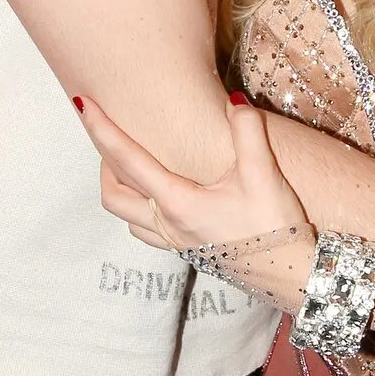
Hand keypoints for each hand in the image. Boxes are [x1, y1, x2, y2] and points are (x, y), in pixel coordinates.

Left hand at [78, 91, 308, 255]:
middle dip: (103, 161)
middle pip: (113, 194)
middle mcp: (168, 225)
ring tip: (130, 161)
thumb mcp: (264, 175)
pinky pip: (146, 230)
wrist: (291, 275)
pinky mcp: (188, 249)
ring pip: (126, 215)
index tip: (83, 104)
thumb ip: (247, 132)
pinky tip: (161, 193)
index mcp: (178, 203)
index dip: (102, 129)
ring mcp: (176, 242)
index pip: (127, 160)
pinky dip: (140, 206)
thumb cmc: (275, 227)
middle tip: (110, 132)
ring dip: (119, 186)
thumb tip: (233, 100)